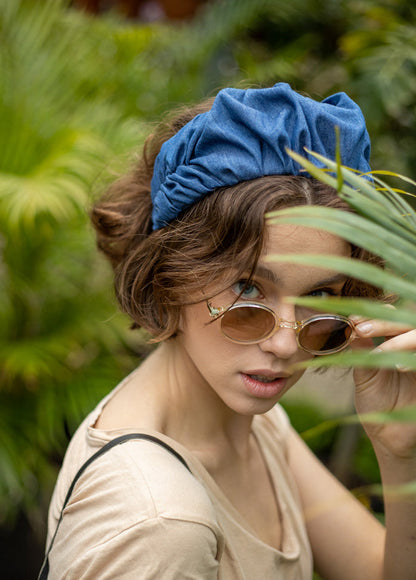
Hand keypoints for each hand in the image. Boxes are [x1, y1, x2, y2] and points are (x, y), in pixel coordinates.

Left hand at [350, 317, 415, 458]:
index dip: (374, 315)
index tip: (352, 320)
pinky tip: (398, 366)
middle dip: (384, 322)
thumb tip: (347, 326)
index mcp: (397, 343)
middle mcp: (413, 349)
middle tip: (360, 328)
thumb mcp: (364, 375)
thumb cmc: (377, 403)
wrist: (389, 438)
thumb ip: (360, 352)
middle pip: (407, 322)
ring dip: (399, 339)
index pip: (391, 318)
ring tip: (378, 351)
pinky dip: (413, 359)